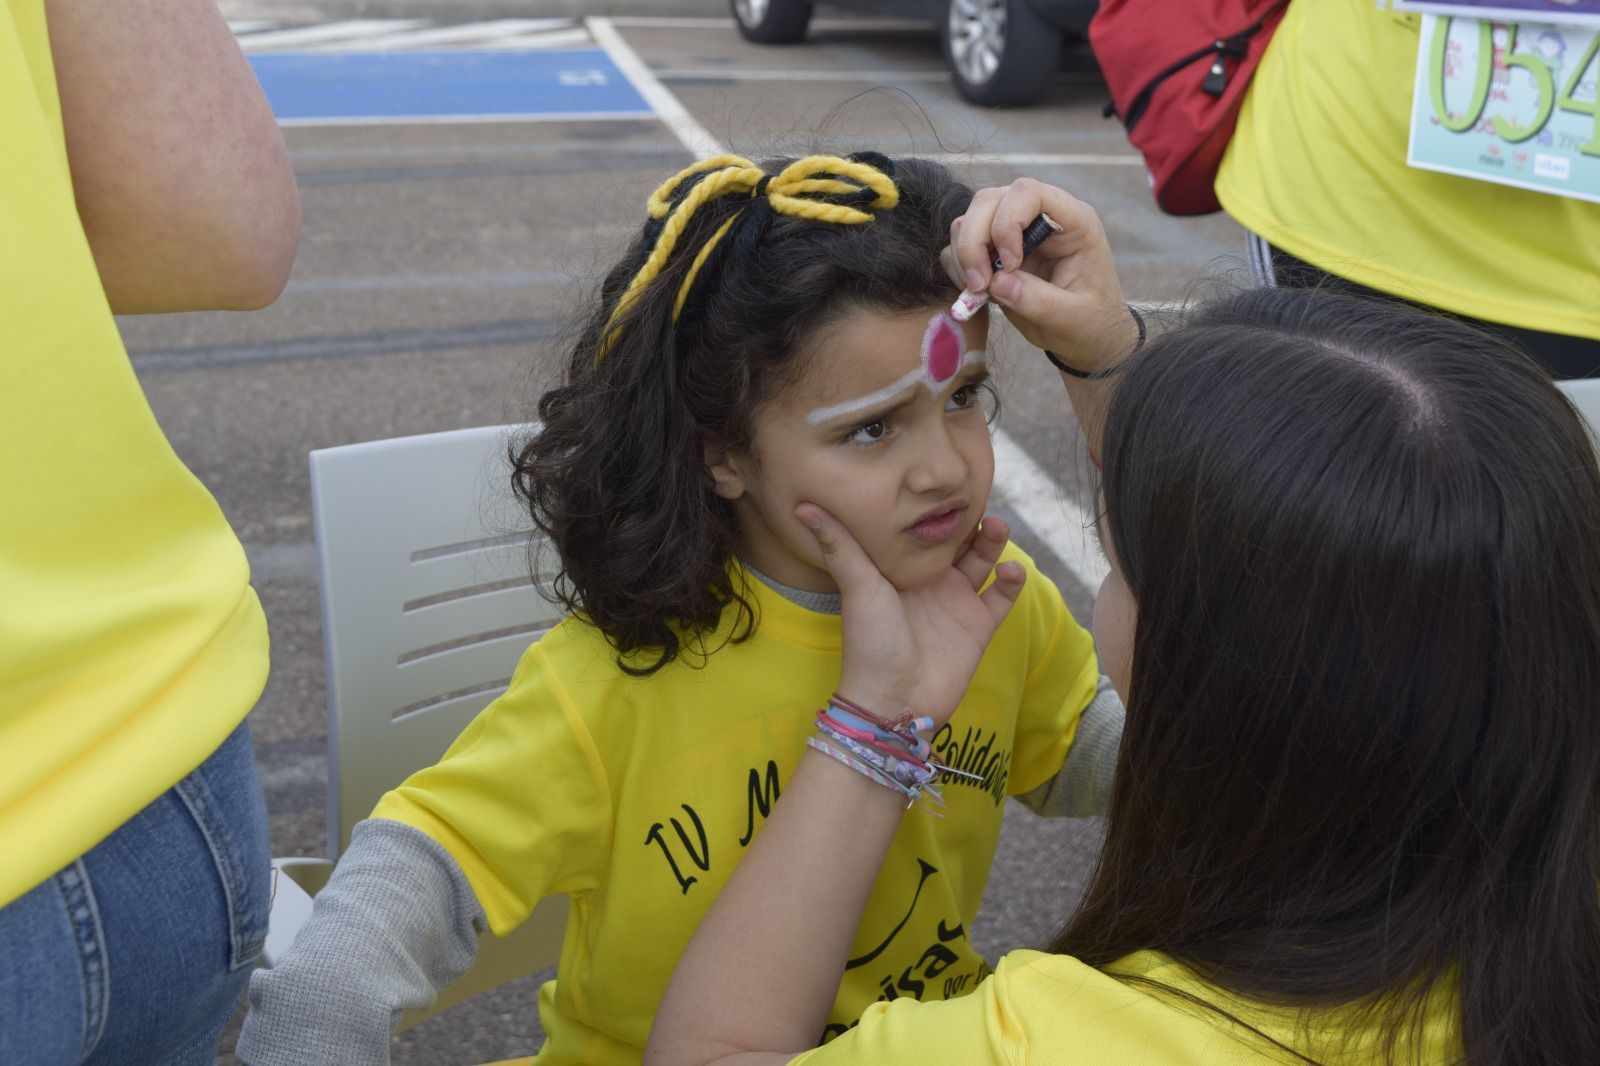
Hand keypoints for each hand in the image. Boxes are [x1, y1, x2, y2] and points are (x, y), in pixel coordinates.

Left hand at [796, 505, 1024, 727]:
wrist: (895, 701)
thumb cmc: (870, 644)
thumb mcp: (857, 586)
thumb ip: (839, 545)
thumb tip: (803, 505)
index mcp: (901, 569)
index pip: (922, 530)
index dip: (935, 509)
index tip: (945, 486)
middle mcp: (930, 581)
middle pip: (957, 540)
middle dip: (969, 519)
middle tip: (976, 502)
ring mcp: (956, 602)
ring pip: (983, 560)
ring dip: (993, 541)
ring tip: (995, 527)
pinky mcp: (979, 626)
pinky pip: (1003, 595)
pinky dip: (1012, 579)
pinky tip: (1010, 569)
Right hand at [943, 179, 1136, 372]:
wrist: (1084, 336)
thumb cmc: (1090, 321)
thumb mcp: (1073, 317)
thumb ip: (1040, 301)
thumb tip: (997, 282)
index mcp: (1071, 221)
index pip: (1029, 192)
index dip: (1009, 222)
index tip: (1010, 265)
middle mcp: (1039, 217)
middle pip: (989, 201)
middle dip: (975, 241)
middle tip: (979, 285)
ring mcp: (1014, 231)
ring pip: (969, 219)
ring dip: (964, 255)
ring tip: (978, 291)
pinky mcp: (994, 251)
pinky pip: (960, 244)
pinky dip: (958, 267)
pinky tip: (975, 292)